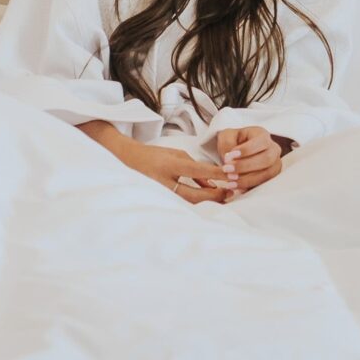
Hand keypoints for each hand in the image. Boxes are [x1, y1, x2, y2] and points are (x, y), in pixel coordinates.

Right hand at [80, 122, 234, 203]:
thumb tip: (213, 183)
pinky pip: (182, 205)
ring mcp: (160, 194)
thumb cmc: (155, 155)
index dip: (216, 173)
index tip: (231, 175)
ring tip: (223, 198)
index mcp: (168, 165)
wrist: (128, 159)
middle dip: (214, 195)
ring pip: (188, 204)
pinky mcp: (160, 201)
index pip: (197, 170)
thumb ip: (195, 168)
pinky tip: (208, 202)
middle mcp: (164, 182)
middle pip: (194, 195)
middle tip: (231, 192)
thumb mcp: (176, 154)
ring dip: (208, 201)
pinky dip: (197, 204)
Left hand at [215, 127, 284, 193]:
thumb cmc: (233, 142)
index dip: (247, 150)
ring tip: (229, 180)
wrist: (236, 154)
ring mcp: (274, 165)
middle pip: (267, 159)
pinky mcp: (271, 178)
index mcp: (263, 135)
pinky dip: (249, 187)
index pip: (261, 142)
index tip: (229, 156)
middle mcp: (273, 150)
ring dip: (247, 179)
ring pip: (267, 174)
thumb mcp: (226, 136)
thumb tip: (229, 159)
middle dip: (245, 166)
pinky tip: (235, 186)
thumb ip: (227, 144)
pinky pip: (264, 184)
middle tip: (227, 169)